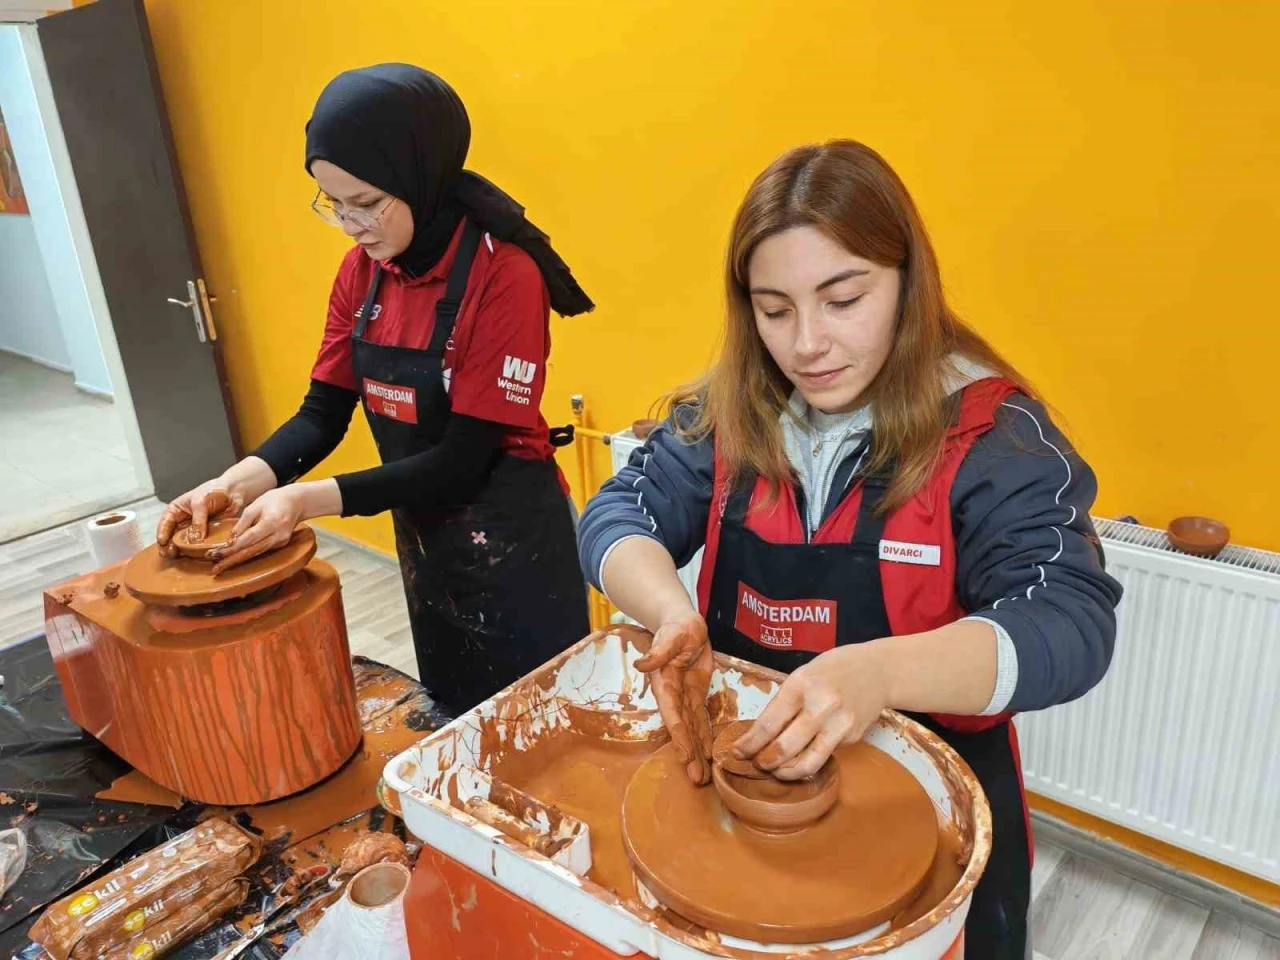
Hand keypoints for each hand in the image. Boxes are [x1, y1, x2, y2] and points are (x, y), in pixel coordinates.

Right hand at [155, 481, 242, 556]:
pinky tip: (194, 555)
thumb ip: (198, 520)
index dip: (162, 533)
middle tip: (169, 553)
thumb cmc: (214, 491)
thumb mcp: (201, 502)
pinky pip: (199, 545)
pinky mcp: (205, 535)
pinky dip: (196, 551)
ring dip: (181, 550)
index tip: (162, 542)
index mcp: (176, 510)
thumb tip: (195, 539)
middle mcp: (183, 521)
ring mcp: (194, 529)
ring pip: (184, 543)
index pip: (165, 523)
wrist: (233, 492)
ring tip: (178, 556)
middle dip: (169, 545)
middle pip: (172, 536)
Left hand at [207, 486, 306, 574]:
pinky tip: (235, 558)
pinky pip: (261, 551)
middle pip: (251, 551)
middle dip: (232, 559)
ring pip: (256, 554)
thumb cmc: (275, 499)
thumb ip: (243, 522)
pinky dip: (248, 554)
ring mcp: (281, 542)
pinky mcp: (280, 544)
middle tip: (216, 567)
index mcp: (272, 522)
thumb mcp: (256, 505)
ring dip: (238, 560)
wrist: (297, 502)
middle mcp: (278, 535)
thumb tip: (231, 539)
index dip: (232, 548)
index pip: (248, 539)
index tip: (216, 553)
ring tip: (221, 565)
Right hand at [635, 614, 714, 784]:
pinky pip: (702, 720)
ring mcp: (686, 698)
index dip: (680, 736)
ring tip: (704, 778)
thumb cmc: (676, 628)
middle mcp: (674, 697)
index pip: (673, 715)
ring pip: (693, 730)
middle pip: (683, 730)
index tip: (686, 757)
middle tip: (698, 780)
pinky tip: (711, 756)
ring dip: (698, 753)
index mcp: (665, 685)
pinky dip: (706, 737)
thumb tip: (642, 664)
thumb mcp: (671, 636)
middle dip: (690, 754)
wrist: (684, 624)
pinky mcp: (697, 696)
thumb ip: (659, 652)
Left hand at [732, 644, 889, 780]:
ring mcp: (840, 723)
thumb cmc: (833, 670)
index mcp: (802, 684)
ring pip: (807, 762)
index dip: (750, 742)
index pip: (769, 722)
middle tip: (756, 764)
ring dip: (786, 771)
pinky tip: (800, 760)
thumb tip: (759, 734)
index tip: (737, 751)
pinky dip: (808, 762)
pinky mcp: (852, 737)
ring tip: (776, 770)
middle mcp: (822, 705)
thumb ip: (784, 703)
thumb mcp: (802, 675)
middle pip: (785, 747)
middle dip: (765, 761)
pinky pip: (824, 756)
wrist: (878, 671)